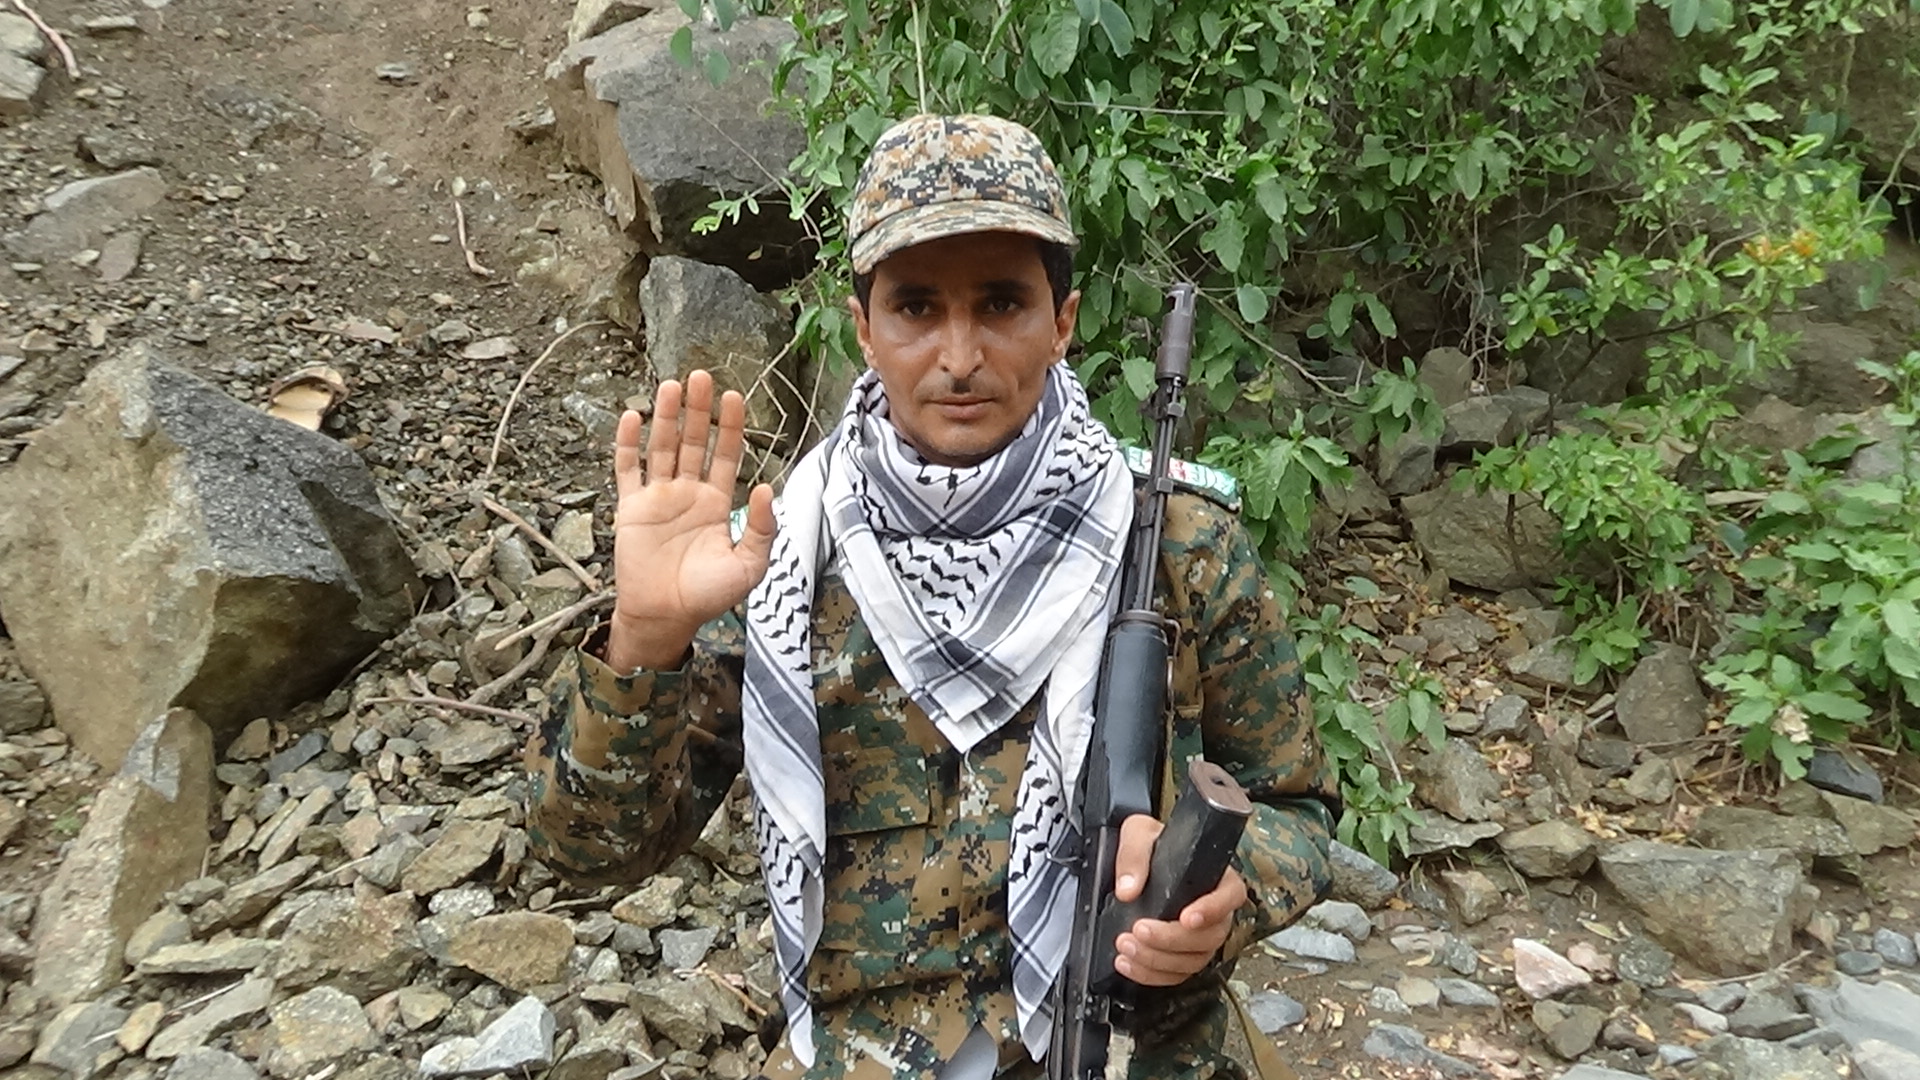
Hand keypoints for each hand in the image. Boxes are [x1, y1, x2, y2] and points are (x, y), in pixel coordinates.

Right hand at [606, 370, 776, 671]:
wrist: (665, 616)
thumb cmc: (708, 595)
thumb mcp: (749, 566)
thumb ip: (761, 529)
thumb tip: (765, 488)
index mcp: (717, 503)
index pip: (726, 455)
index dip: (730, 426)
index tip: (734, 396)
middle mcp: (688, 493)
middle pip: (693, 442)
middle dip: (698, 411)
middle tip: (701, 376)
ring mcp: (658, 498)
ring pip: (662, 448)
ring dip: (665, 417)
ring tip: (671, 386)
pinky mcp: (631, 508)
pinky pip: (628, 470)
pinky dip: (628, 444)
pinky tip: (631, 417)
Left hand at [1110, 813, 1246, 986]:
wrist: (1139, 866)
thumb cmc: (1151, 845)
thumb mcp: (1140, 833)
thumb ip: (1134, 854)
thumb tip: (1128, 889)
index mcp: (1216, 876)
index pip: (1231, 895)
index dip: (1213, 909)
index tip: (1187, 917)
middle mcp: (1215, 911)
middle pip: (1209, 937)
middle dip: (1171, 939)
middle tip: (1139, 930)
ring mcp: (1201, 937)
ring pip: (1192, 961)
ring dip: (1157, 960)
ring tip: (1126, 946)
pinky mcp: (1182, 956)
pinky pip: (1174, 975)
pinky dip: (1149, 974)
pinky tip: (1126, 963)